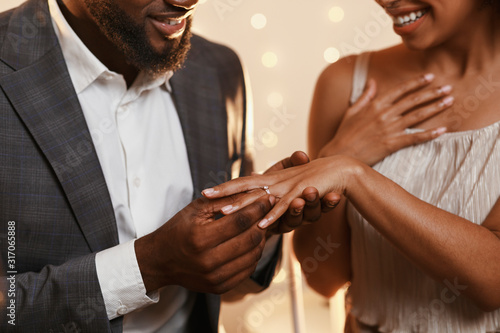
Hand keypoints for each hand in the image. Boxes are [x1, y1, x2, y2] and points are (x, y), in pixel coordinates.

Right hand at [135, 194, 272, 293]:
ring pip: (252, 256)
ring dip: (261, 238)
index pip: (239, 222)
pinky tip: (252, 242)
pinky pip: (247, 270)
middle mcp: (207, 261)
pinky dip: (254, 254)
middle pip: (249, 239)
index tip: (266, 198)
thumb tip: (253, 192)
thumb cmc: (180, 229)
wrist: (161, 260)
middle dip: (262, 222)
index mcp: (200, 238)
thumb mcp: (197, 209)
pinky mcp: (219, 288)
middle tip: (267, 210)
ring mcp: (214, 277)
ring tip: (260, 225)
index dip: (256, 208)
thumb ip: (224, 200)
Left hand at [203, 155, 356, 229]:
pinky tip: (260, 225)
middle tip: (205, 197)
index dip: (224, 187)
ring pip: (260, 198)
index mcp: (271, 179)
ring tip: (224, 211)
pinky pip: (285, 208)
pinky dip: (273, 216)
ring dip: (242, 205)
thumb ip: (275, 197)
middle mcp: (275, 182)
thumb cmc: (313, 179)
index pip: (242, 183)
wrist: (339, 171)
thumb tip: (259, 200)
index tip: (204, 193)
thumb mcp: (290, 190)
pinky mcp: (301, 196)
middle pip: (245, 188)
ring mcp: (287, 188)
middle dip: (224, 193)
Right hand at [320, 74, 452, 164]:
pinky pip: (415, 137)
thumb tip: (373, 81)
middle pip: (413, 101)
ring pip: (417, 116)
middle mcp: (384, 114)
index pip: (400, 90)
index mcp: (375, 105)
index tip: (430, 77)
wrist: (339, 155)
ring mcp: (389, 129)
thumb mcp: (352, 111)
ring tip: (450, 101)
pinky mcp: (392, 144)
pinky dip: (430, 134)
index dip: (416, 82)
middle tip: (448, 87)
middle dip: (432, 92)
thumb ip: (365, 96)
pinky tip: (442, 130)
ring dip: (435, 107)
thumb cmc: (344, 134)